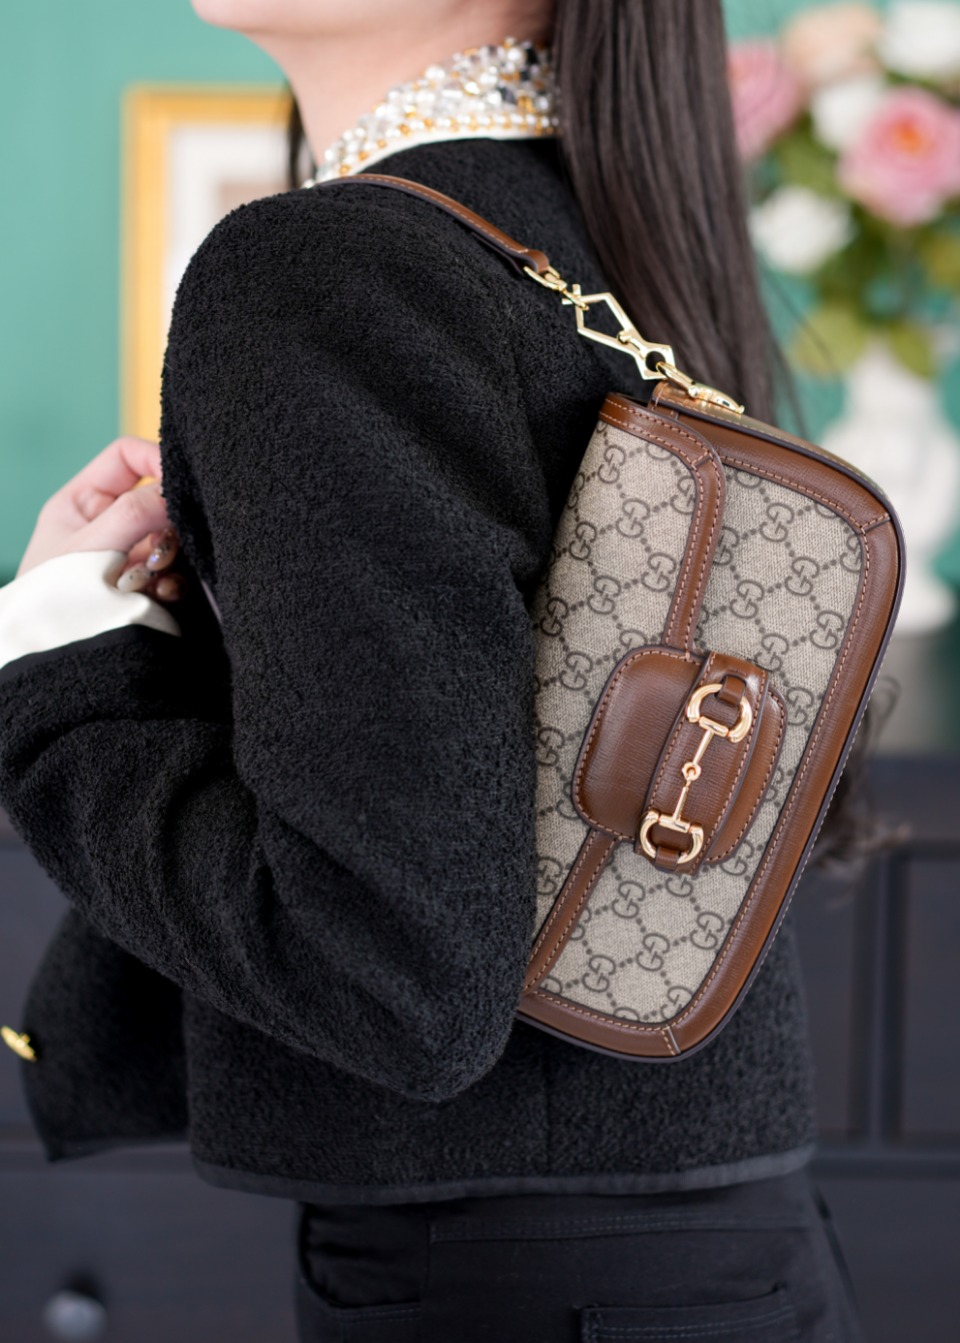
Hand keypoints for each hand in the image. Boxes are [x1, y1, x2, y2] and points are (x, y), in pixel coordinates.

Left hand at [16, 435, 186, 602]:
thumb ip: (133, 514)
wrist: (50, 656)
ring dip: (167, 556)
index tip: (180, 482)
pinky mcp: (146, 585)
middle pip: (155, 499)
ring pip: (169, 537)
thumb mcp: (88, 548)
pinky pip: (173, 571)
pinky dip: (173, 580)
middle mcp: (107, 524)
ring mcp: (128, 556)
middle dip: (165, 521)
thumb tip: (174, 491)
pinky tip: (162, 592)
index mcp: (82, 502)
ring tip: (152, 577)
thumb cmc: (52, 599)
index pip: (126, 458)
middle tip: (163, 544)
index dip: (156, 460)